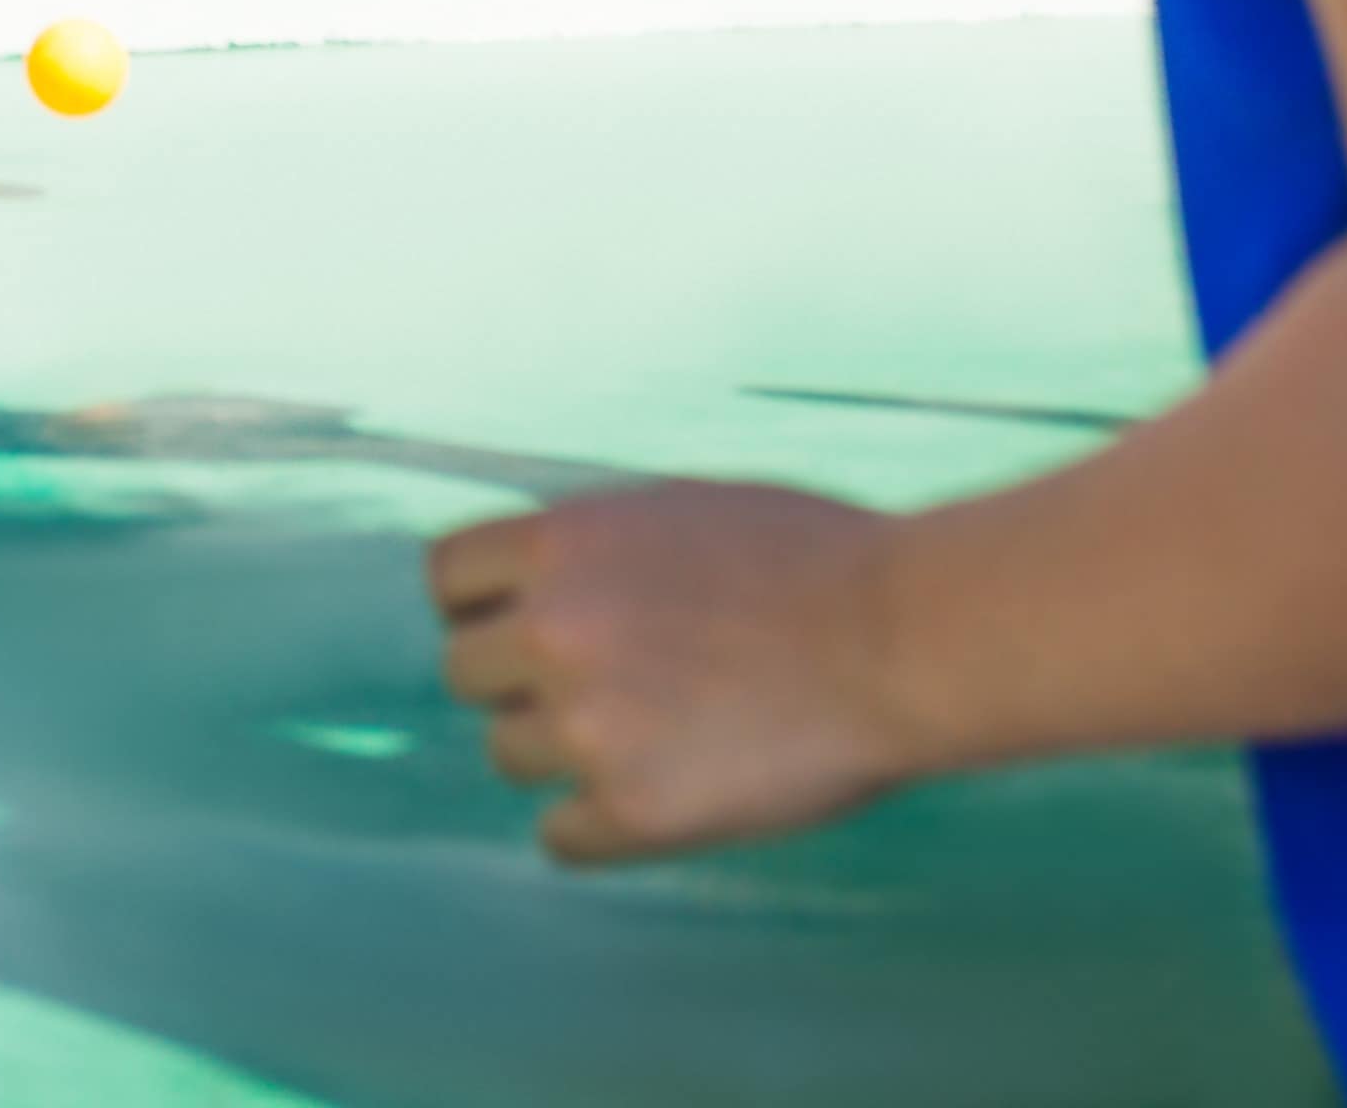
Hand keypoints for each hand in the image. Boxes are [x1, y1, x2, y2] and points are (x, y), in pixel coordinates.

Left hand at [430, 484, 916, 863]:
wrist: (898, 636)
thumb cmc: (812, 559)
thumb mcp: (684, 510)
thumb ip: (598, 548)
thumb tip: (535, 583)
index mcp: (564, 544)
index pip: (447, 579)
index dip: (483, 602)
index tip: (521, 619)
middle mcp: (553, 630)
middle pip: (465, 673)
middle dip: (520, 678)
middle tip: (601, 680)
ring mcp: (585, 726)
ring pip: (510, 754)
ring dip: (563, 748)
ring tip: (653, 729)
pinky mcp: (630, 811)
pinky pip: (560, 836)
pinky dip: (598, 821)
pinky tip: (663, 789)